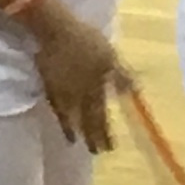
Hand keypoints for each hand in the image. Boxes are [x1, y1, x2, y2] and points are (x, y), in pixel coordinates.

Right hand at [28, 2, 123, 152]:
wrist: (56, 31)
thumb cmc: (86, 41)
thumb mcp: (111, 56)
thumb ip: (121, 76)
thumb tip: (135, 94)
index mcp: (96, 90)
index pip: (102, 119)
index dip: (106, 134)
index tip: (110, 148)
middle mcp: (79, 97)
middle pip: (86, 122)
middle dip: (92, 138)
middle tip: (96, 152)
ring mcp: (62, 94)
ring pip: (70, 119)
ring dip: (75, 132)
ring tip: (78, 143)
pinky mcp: (49, 86)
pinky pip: (56, 108)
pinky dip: (61, 119)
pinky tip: (63, 124)